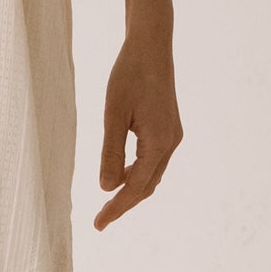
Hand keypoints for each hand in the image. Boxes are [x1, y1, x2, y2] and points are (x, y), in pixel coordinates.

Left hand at [95, 31, 181, 229]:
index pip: (135, 187)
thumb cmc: (129, 75)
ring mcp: (172, 136)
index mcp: (158, 142)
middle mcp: (171, 143)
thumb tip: (106, 188)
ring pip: (152, 175)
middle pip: (147, 186)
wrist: (151, 46)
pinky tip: (120, 175)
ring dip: (131, 190)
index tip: (98, 225)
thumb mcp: (113, 114)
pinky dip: (137, 174)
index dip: (116, 208)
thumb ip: (111, 152)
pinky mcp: (169, 129)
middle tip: (99, 221)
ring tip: (107, 203)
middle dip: (124, 204)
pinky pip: (153, 161)